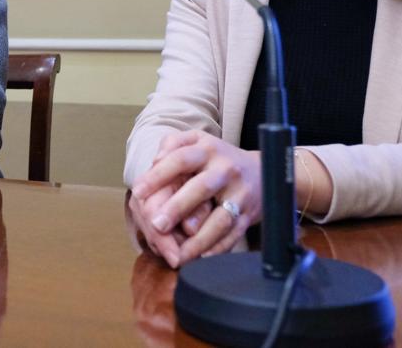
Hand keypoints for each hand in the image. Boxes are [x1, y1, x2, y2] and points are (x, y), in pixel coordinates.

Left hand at [131, 130, 261, 265]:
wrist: (263, 171)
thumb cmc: (218, 159)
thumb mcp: (197, 142)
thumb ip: (172, 145)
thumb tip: (155, 162)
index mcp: (207, 149)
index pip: (180, 159)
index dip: (158, 176)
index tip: (138, 193)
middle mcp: (225, 169)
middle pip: (201, 188)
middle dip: (177, 208)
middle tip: (156, 225)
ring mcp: (240, 193)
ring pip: (220, 219)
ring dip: (198, 239)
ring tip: (178, 255)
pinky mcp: (249, 214)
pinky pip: (233, 235)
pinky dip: (218, 249)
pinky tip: (201, 258)